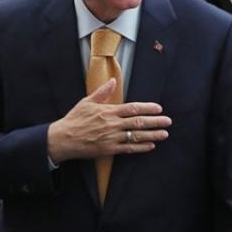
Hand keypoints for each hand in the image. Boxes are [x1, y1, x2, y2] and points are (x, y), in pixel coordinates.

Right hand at [45, 79, 170, 162]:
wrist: (63, 139)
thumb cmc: (74, 119)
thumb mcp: (86, 102)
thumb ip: (102, 92)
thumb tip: (112, 81)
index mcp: (108, 111)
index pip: (132, 108)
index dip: (147, 108)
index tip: (158, 108)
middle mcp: (112, 124)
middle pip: (138, 122)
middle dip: (155, 121)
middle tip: (168, 121)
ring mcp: (111, 138)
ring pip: (136, 136)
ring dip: (152, 135)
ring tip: (164, 134)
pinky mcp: (109, 150)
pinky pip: (128, 149)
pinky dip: (140, 147)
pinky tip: (151, 145)